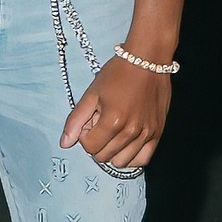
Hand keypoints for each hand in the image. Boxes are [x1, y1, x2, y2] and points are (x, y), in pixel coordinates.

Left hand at [61, 53, 173, 176]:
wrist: (147, 60)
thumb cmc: (118, 73)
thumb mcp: (92, 93)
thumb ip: (76, 120)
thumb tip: (64, 144)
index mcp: (113, 121)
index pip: (89, 147)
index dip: (85, 136)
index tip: (90, 121)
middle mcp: (131, 132)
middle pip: (104, 156)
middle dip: (97, 143)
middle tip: (101, 124)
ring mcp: (146, 134)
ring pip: (121, 162)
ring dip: (112, 151)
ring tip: (113, 133)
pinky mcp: (157, 133)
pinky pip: (142, 159)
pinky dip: (130, 157)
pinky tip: (125, 144)